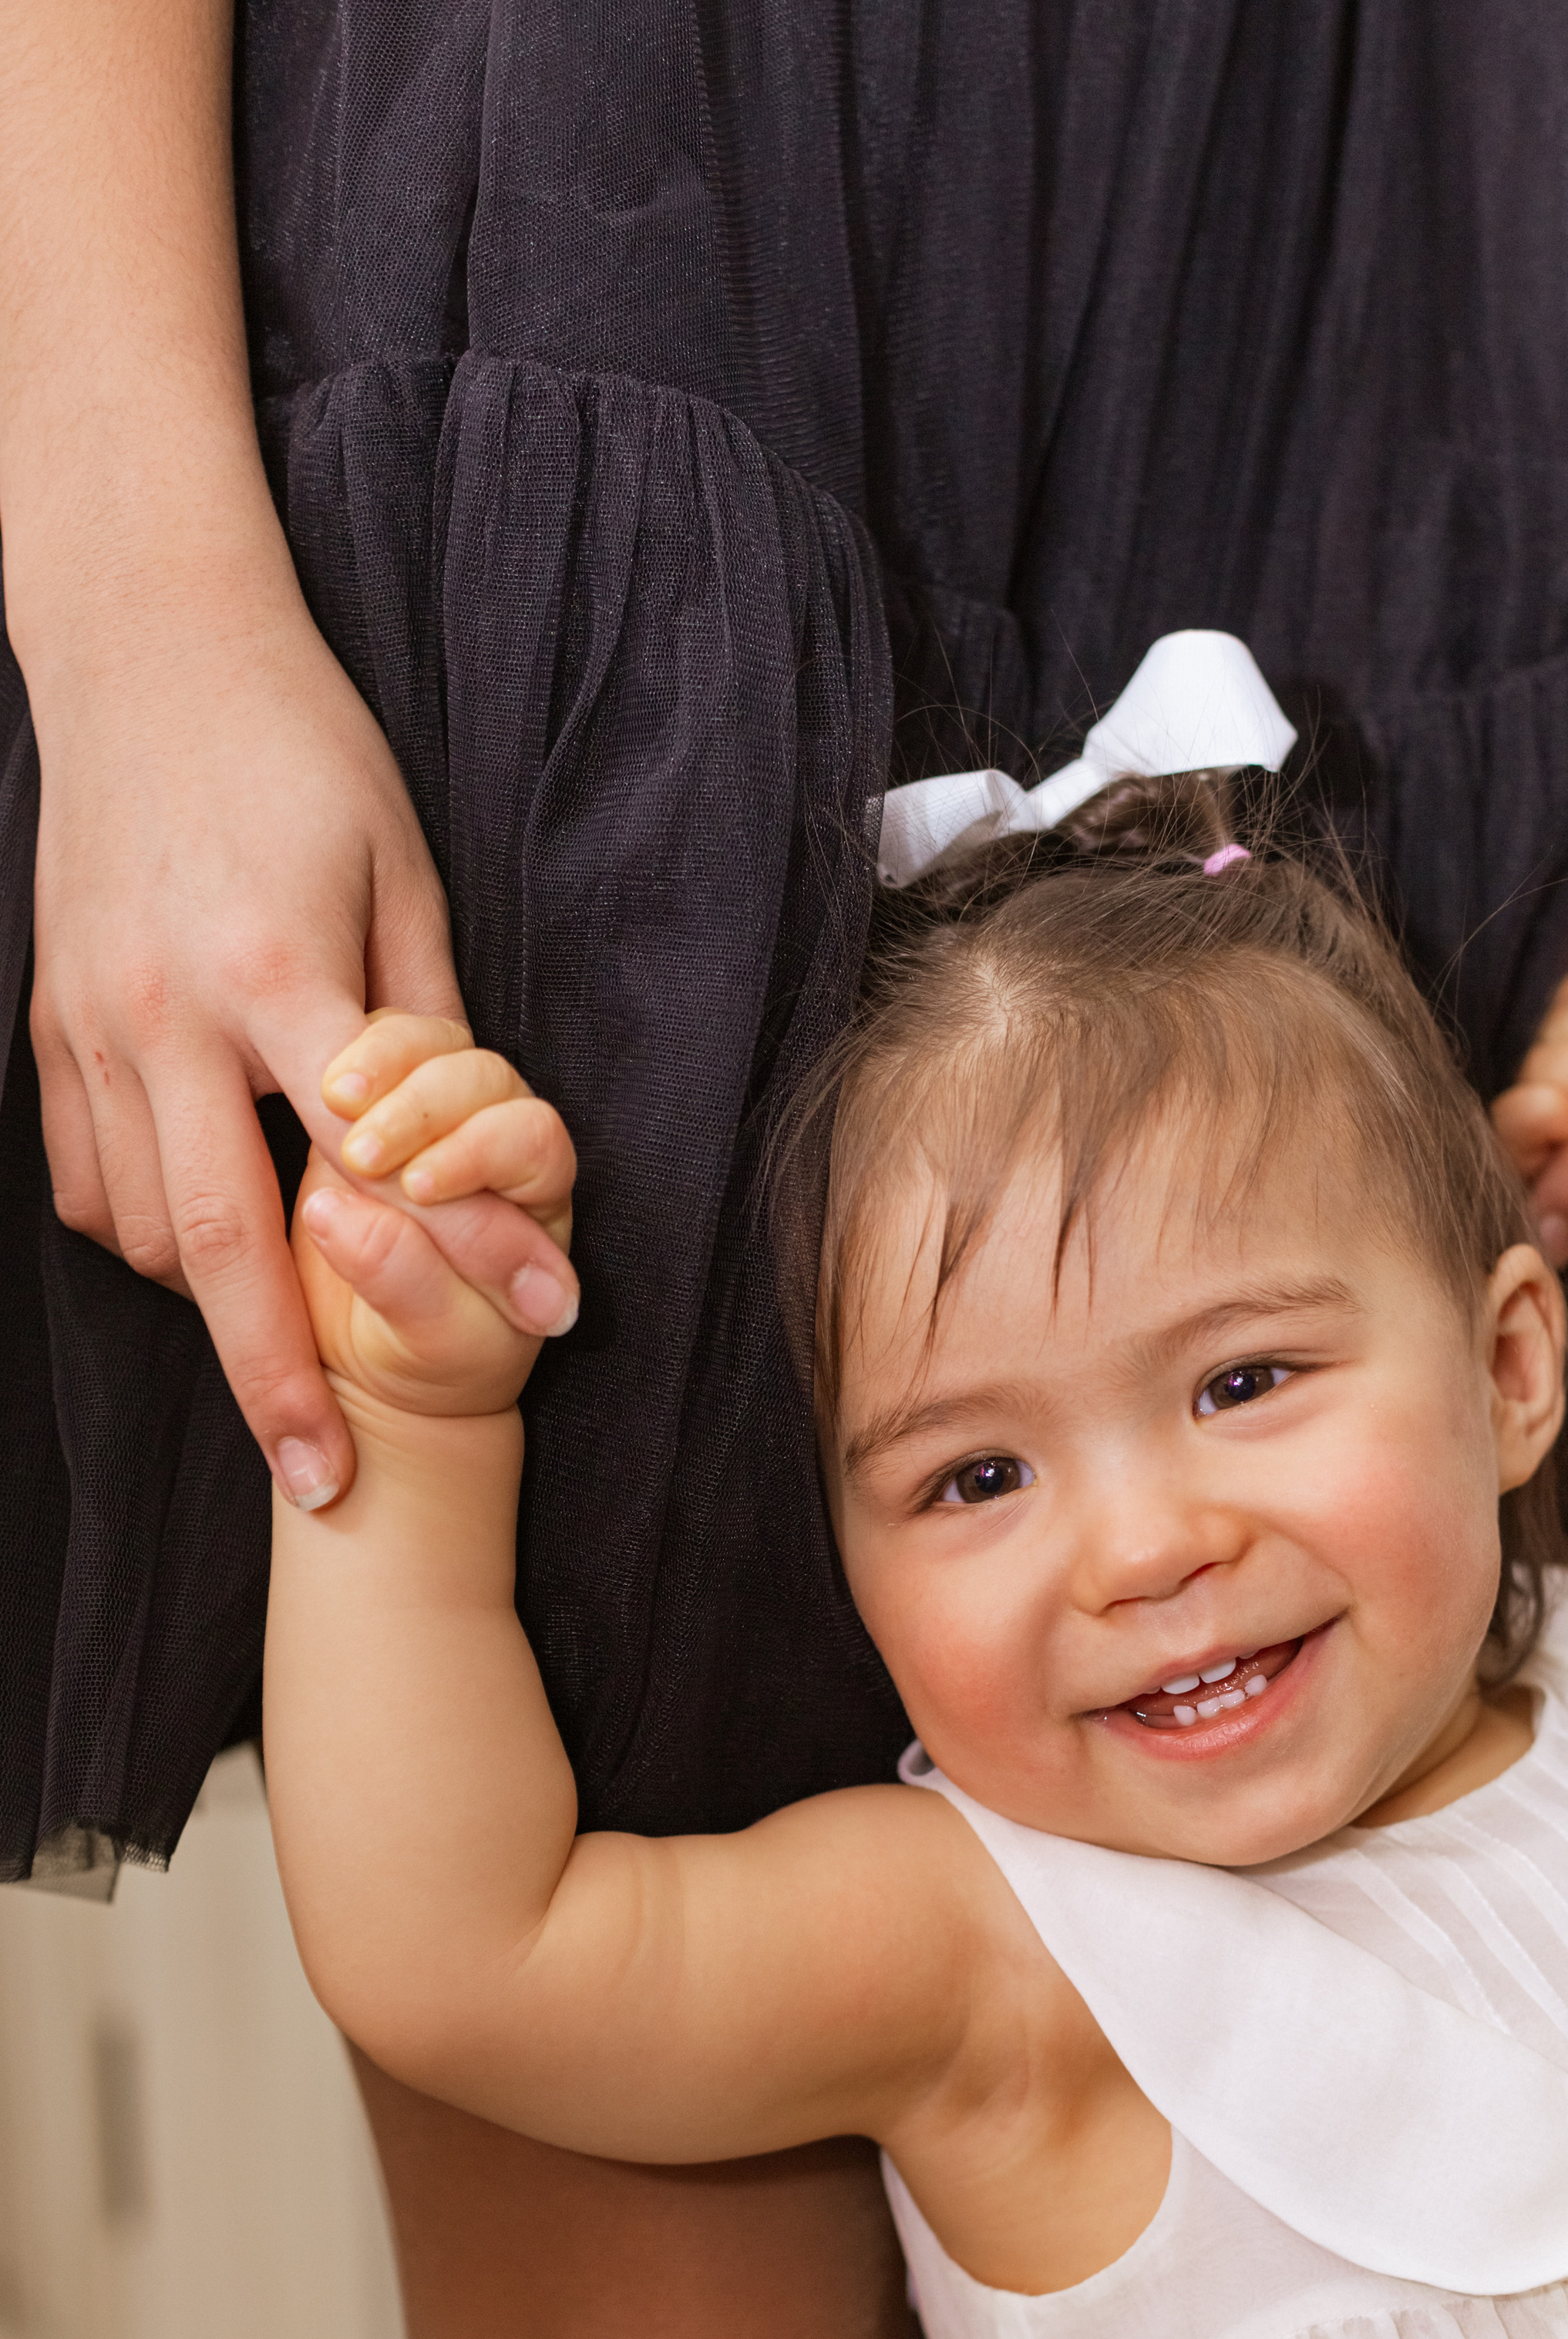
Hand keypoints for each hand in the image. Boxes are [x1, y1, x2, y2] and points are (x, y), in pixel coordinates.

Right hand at [26, 571, 576, 1507]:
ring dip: (213, 1303)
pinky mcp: (44, 1019)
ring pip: (138, 1228)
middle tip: (326, 1485)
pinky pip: (85, 1178)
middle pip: (219, 1246)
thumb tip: (483, 1147)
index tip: (539, 1328)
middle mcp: (167, 1011)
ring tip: (284, 1346)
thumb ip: (433, 1021)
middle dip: (275, 1383)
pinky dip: (143, 1234)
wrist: (149, 644)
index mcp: (279, 971)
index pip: (379, 1159)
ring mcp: (89, 1020)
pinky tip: (206, 1236)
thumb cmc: (305, 752)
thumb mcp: (406, 870)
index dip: (465, 1254)